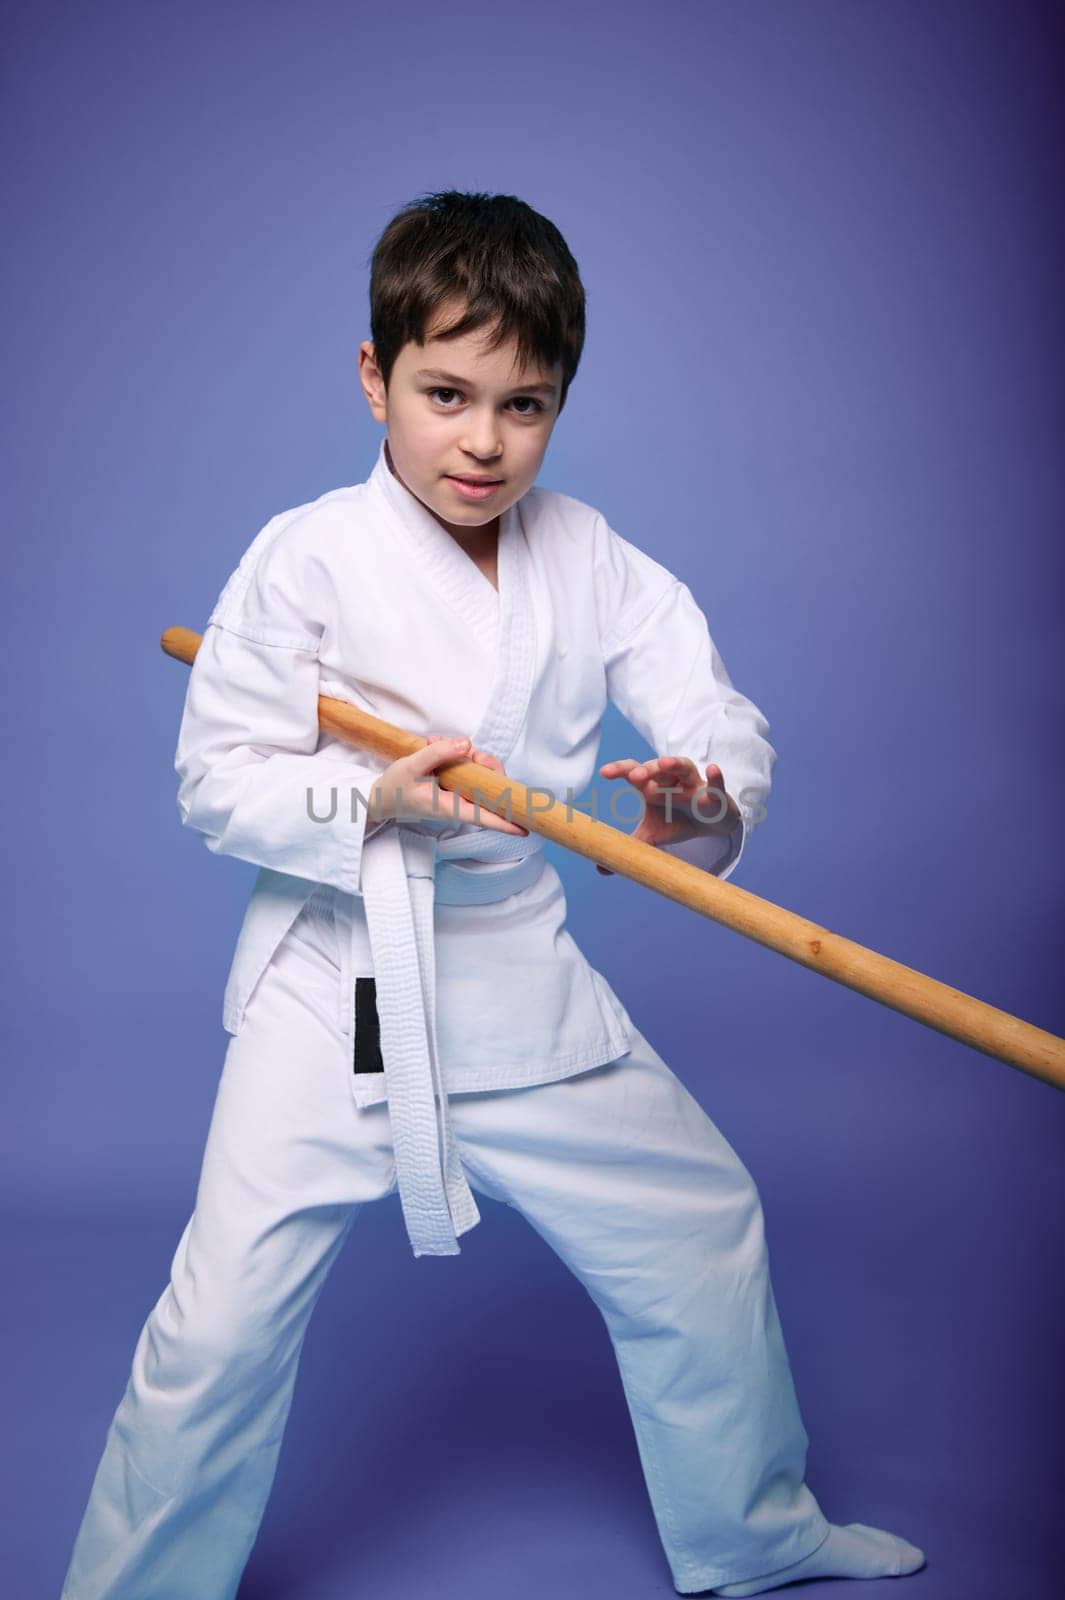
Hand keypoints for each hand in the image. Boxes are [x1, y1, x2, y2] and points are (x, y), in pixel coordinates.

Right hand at [368, 735, 527, 836]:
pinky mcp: (456, 786)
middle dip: (486, 764)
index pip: (484, 817)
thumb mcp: (412, 767)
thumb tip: (467, 745)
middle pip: (490, 787)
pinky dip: (458, 755)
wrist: (380, 796)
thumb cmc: (395, 787)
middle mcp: (459, 804)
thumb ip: (439, 754)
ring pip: (481, 775)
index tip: (527, 828)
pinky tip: (437, 746)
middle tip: (463, 749)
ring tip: (434, 743)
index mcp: (450, 807)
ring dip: (467, 754)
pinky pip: (469, 770)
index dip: (507, 823)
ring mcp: (459, 795)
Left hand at [594, 755, 739, 873]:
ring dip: (675, 764)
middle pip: (657, 769)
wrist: (710, 825)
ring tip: (666, 763)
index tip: (604, 773)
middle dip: (646, 770)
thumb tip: (601, 868)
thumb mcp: (652, 836)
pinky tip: (712, 769)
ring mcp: (693, 784)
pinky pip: (716, 784)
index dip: (620, 770)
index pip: (634, 772)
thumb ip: (630, 847)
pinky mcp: (714, 794)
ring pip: (684, 768)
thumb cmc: (677, 822)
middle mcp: (671, 781)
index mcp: (652, 787)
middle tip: (634, 776)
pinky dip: (715, 778)